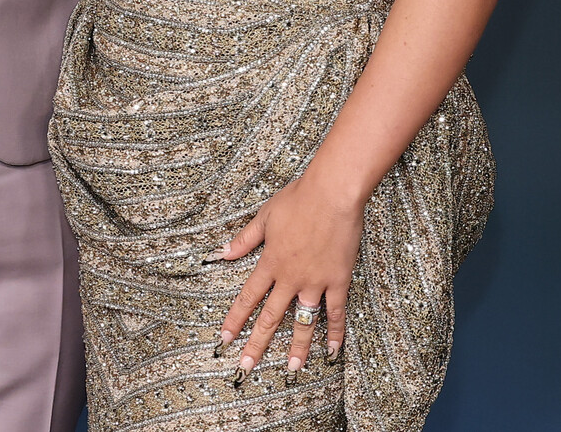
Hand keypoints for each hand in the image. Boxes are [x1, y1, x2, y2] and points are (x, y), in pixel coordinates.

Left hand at [214, 172, 362, 376]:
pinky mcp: (338, 280)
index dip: (235, 319)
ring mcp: (315, 281)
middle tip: (247, 366)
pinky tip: (332, 350)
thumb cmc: (298, 199)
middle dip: (257, 343)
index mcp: (270, 262)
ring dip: (297, 346)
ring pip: (303, 321)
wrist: (332, 193)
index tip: (224, 339)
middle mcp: (290, 277)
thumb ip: (245, 239)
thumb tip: (222, 253)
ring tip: (292, 368)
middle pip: (271, 316)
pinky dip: (335, 332)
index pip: (248, 297)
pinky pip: (336, 312)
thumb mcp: (265, 216)